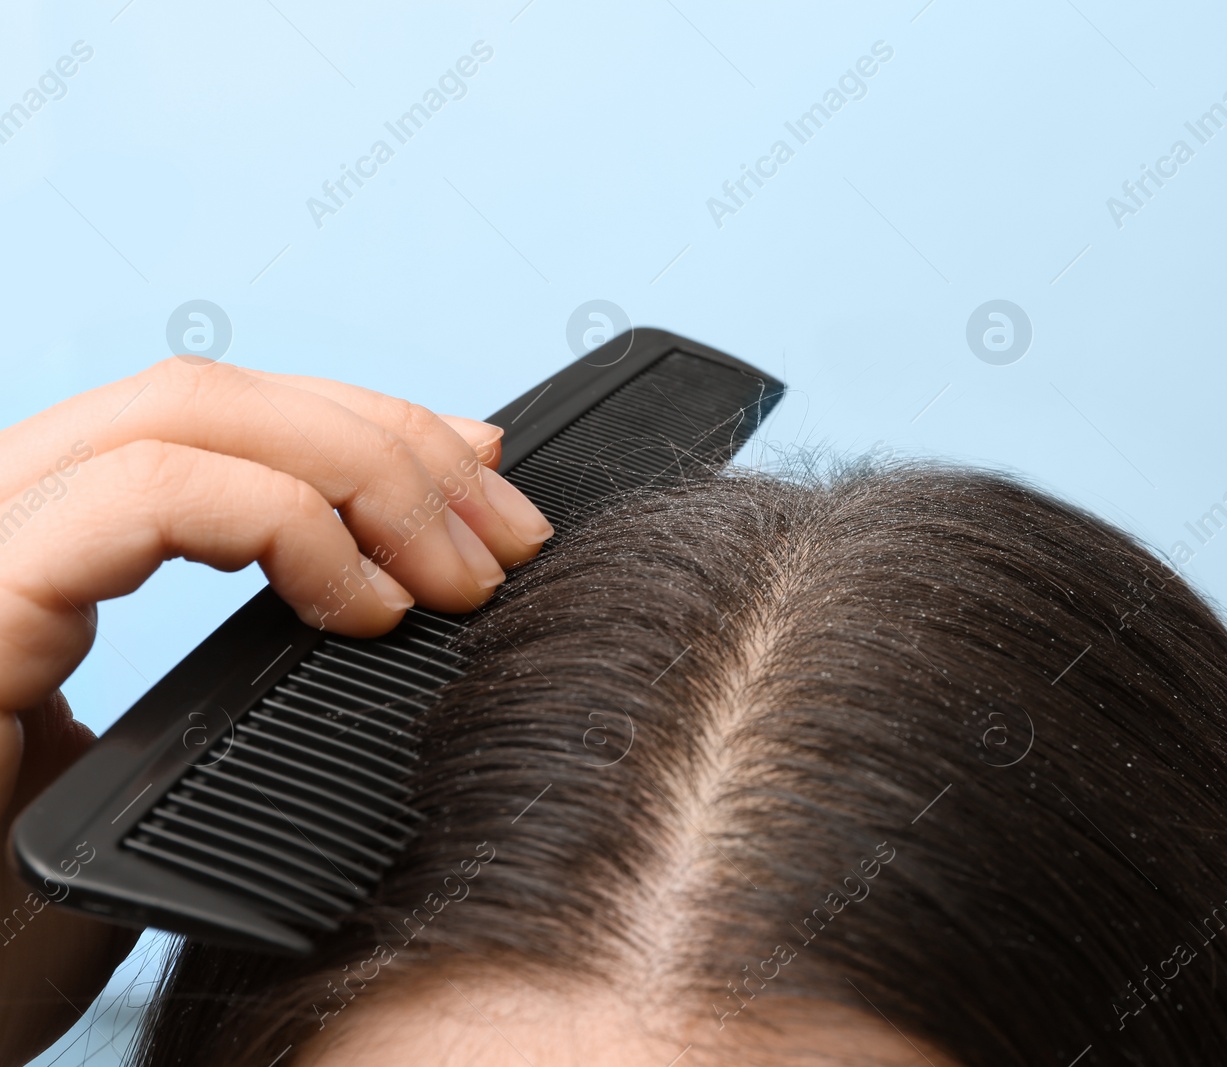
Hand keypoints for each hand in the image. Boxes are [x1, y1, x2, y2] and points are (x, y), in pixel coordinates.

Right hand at [0, 358, 551, 1064]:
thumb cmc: (24, 924)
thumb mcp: (178, 764)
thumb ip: (261, 660)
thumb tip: (402, 591)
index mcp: (50, 545)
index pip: (220, 419)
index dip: (369, 428)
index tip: (486, 492)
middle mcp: (10, 520)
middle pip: (217, 393)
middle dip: (391, 444)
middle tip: (507, 533)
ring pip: (187, 411)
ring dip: (365, 475)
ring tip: (456, 579)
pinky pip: (148, 495)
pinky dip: (287, 526)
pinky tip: (363, 611)